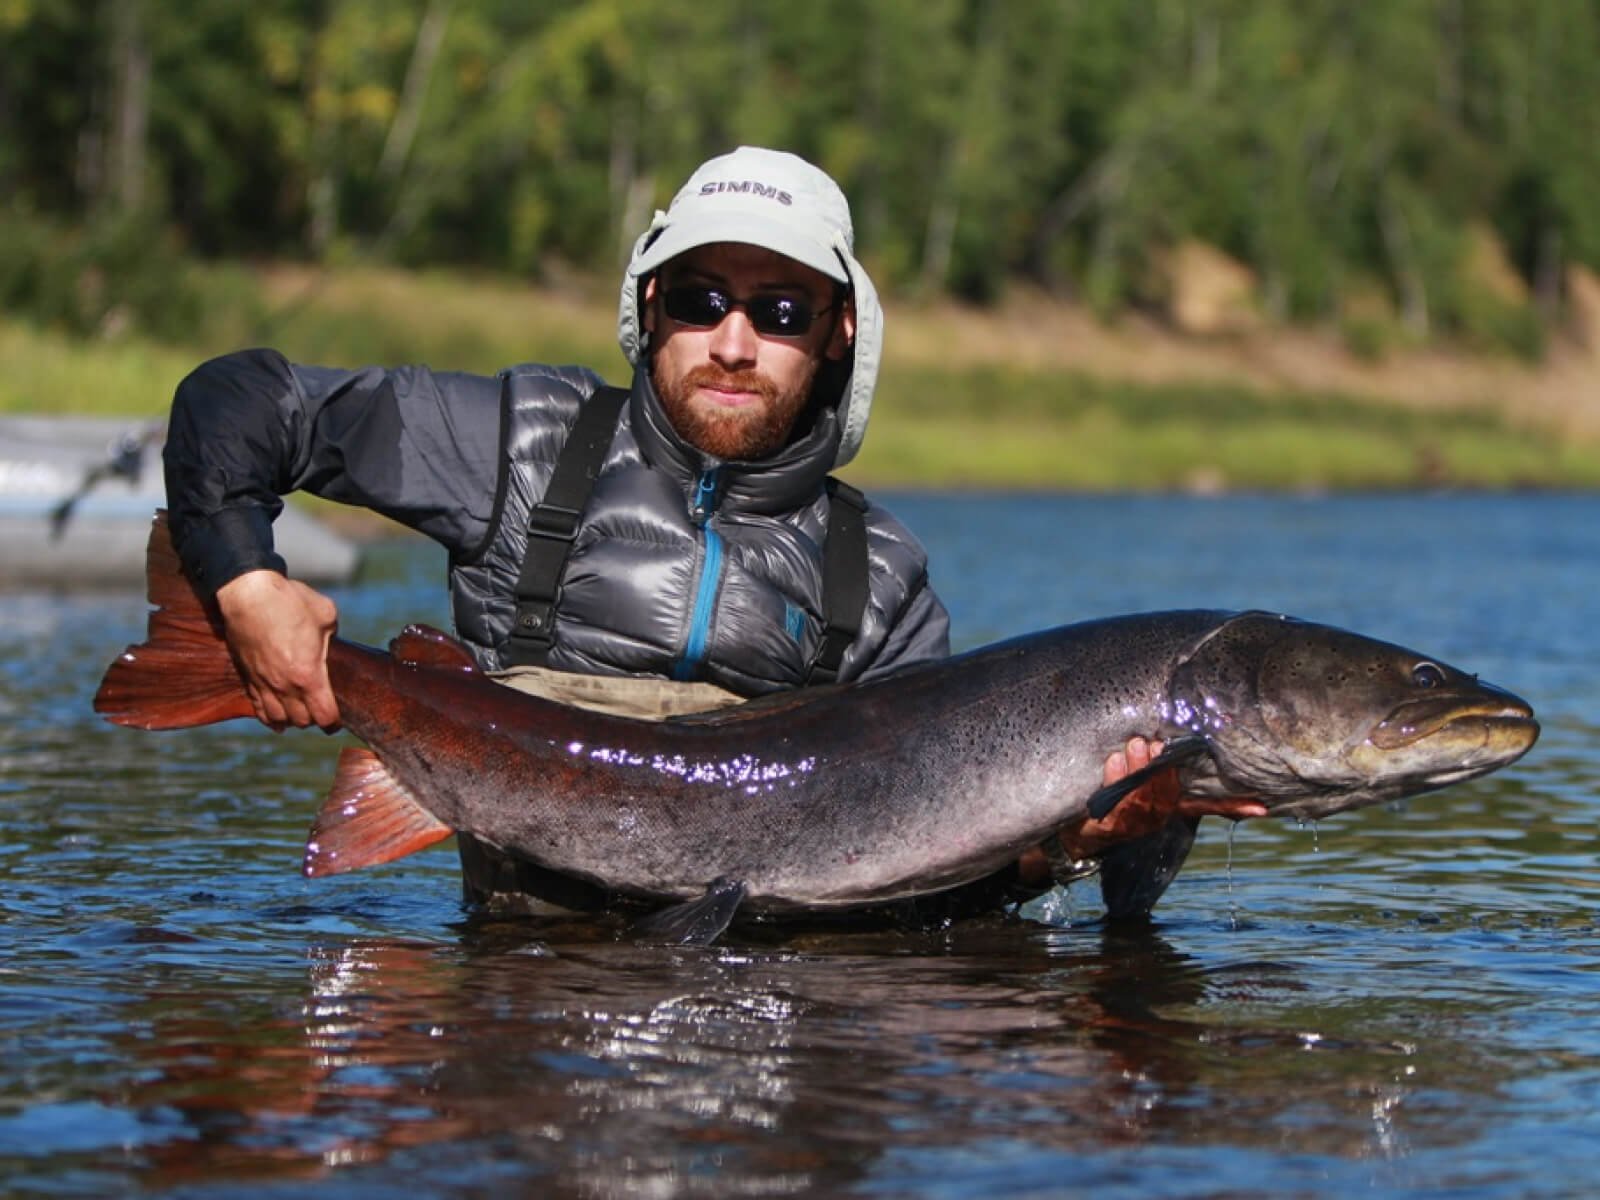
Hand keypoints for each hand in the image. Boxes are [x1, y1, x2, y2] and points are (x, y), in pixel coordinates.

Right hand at [215, 569, 340, 730]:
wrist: (248, 593)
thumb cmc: (290, 602)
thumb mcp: (326, 615)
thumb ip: (332, 636)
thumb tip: (333, 643)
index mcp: (308, 675)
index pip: (324, 716)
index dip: (334, 722)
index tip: (338, 719)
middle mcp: (284, 685)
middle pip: (302, 721)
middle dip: (314, 719)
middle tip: (320, 709)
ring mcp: (263, 682)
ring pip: (279, 718)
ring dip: (292, 719)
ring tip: (300, 712)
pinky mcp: (247, 676)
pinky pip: (257, 707)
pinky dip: (269, 716)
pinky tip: (277, 718)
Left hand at [1017, 737, 1266, 883]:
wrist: (1070, 834)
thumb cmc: (1108, 800)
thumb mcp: (1135, 784)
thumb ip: (1154, 768)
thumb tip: (1162, 740)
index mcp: (1168, 807)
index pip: (1206, 805)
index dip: (1234, 806)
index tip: (1262, 808)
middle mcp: (1157, 818)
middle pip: (1170, 791)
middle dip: (1162, 765)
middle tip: (1155, 741)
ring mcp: (1134, 824)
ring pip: (1144, 794)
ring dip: (1139, 767)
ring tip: (1135, 743)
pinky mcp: (1110, 826)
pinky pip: (1116, 800)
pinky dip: (1116, 778)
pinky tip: (1114, 759)